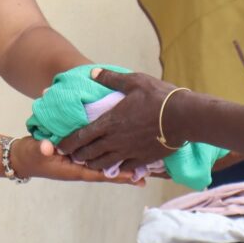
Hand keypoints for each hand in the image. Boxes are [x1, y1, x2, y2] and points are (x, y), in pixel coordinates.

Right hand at [10, 135, 142, 184]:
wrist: (25, 157)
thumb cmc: (32, 155)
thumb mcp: (36, 151)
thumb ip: (42, 148)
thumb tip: (47, 147)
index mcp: (75, 170)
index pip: (100, 173)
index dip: (117, 175)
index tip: (135, 176)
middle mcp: (82, 168)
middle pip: (109, 172)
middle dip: (127, 172)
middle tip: (149, 174)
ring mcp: (83, 163)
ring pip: (108, 164)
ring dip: (125, 164)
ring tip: (145, 164)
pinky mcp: (82, 156)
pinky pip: (102, 157)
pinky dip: (115, 156)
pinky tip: (127, 151)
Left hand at [54, 69, 177, 171]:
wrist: (183, 117)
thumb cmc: (158, 96)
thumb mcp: (134, 81)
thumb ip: (110, 78)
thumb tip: (92, 73)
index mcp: (111, 121)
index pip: (82, 135)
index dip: (69, 142)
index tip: (60, 145)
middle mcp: (116, 140)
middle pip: (89, 152)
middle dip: (77, 155)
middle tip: (70, 155)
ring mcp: (129, 151)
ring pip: (104, 163)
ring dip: (93, 163)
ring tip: (87, 163)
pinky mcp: (142, 159)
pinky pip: (123, 168)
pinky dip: (114, 169)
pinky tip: (112, 168)